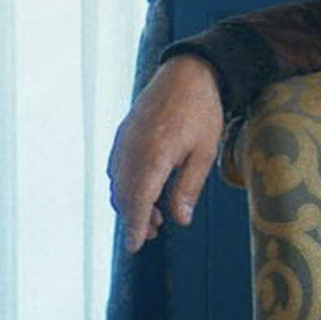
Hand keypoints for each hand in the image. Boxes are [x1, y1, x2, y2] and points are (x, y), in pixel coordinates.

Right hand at [107, 54, 224, 252]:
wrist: (187, 72)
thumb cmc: (202, 111)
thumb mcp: (204, 152)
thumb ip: (189, 188)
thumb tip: (180, 220)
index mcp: (155, 153)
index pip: (139, 199)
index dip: (134, 226)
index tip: (134, 247)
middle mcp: (133, 148)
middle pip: (124, 194)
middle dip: (134, 218)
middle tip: (152, 234)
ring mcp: (124, 140)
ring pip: (117, 183)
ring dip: (130, 203)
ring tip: (154, 216)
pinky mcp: (123, 134)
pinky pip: (116, 167)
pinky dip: (125, 185)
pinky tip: (143, 191)